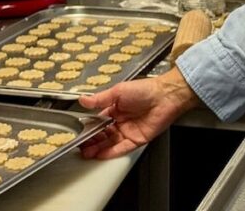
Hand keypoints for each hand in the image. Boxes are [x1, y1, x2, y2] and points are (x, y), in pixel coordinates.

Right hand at [77, 66, 200, 158]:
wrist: (165, 96)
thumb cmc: (144, 89)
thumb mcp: (118, 91)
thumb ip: (99, 99)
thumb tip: (82, 99)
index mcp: (115, 108)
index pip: (98, 122)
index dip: (89, 129)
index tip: (79, 133)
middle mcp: (121, 121)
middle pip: (103, 135)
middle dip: (91, 141)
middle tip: (80, 146)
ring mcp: (129, 131)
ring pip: (110, 143)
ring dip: (98, 148)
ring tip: (86, 152)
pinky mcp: (137, 140)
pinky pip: (121, 148)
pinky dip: (110, 152)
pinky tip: (100, 154)